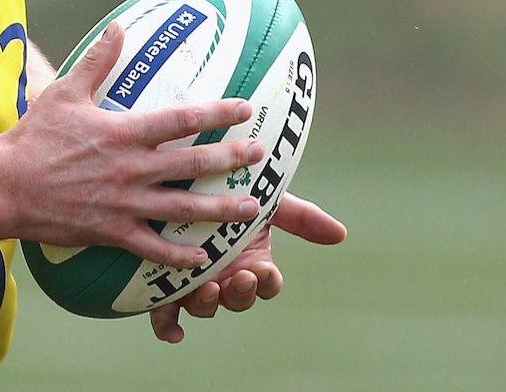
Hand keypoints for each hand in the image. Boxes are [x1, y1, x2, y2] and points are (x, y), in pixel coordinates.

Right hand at [0, 22, 267, 270]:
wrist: (5, 186)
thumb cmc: (34, 137)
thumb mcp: (66, 93)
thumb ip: (98, 61)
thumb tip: (119, 27)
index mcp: (123, 132)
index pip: (181, 118)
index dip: (217, 112)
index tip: (245, 107)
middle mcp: (130, 168)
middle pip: (192, 163)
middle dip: (231, 159)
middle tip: (259, 155)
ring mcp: (124, 203)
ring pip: (183, 208)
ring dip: (219, 209)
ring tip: (250, 207)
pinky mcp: (112, 232)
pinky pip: (153, 248)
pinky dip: (179, 255)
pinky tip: (203, 258)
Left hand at [148, 193, 346, 343]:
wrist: (179, 172)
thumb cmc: (224, 185)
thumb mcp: (265, 197)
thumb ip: (300, 217)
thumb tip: (341, 233)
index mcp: (252, 260)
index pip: (267, 283)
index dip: (267, 281)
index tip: (263, 269)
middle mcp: (226, 275)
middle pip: (238, 299)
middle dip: (241, 293)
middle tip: (239, 278)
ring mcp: (195, 280)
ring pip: (205, 305)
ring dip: (207, 303)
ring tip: (206, 287)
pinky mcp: (164, 280)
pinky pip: (166, 313)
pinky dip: (168, 325)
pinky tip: (173, 333)